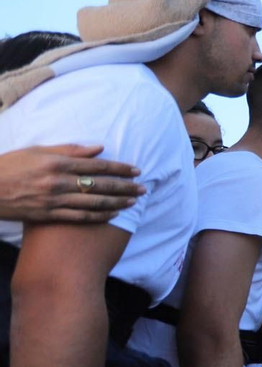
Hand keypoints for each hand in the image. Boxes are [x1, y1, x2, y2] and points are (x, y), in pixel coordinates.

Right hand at [0, 145, 143, 223]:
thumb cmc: (10, 165)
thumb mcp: (37, 151)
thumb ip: (69, 150)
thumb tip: (99, 148)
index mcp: (56, 163)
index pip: (97, 165)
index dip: (120, 168)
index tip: (137, 170)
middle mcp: (58, 182)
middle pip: (100, 185)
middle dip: (125, 187)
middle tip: (143, 188)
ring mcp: (53, 200)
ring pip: (93, 203)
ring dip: (117, 203)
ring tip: (133, 202)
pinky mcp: (48, 215)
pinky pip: (79, 217)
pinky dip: (99, 216)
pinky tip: (113, 214)